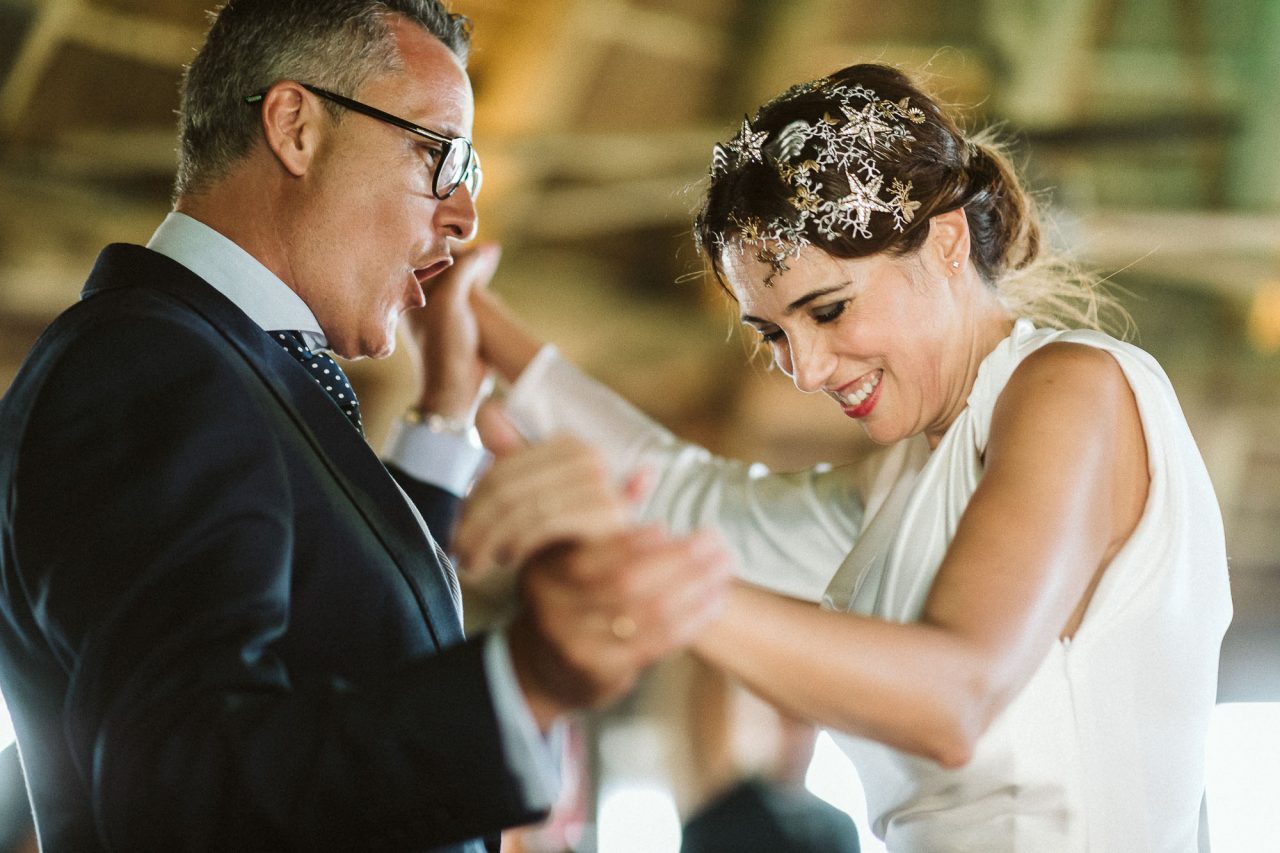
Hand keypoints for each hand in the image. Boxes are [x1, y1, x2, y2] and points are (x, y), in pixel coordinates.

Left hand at [401, 243, 500, 417]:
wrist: (456, 386)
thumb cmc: (444, 345)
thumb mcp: (449, 302)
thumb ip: (463, 271)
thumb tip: (485, 249)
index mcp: (411, 291)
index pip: (425, 254)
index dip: (441, 236)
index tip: (460, 220)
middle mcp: (424, 296)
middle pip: (442, 261)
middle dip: (461, 246)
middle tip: (477, 230)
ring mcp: (443, 307)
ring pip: (458, 274)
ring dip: (474, 260)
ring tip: (492, 248)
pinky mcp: (461, 317)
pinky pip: (470, 288)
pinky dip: (481, 275)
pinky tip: (491, 265)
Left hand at [452, 409, 648, 574]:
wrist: (607, 571)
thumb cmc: (567, 534)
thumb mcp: (536, 493)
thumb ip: (512, 456)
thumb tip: (488, 411)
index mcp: (570, 446)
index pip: (504, 469)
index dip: (472, 501)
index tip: (457, 531)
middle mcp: (588, 457)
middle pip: (509, 487)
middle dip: (476, 524)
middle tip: (459, 552)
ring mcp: (600, 483)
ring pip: (522, 507)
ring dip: (490, 539)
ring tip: (474, 563)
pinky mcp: (605, 512)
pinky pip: (545, 523)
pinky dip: (518, 542)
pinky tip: (506, 559)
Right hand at [507, 526, 731, 728]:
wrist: (543, 665)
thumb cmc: (572, 593)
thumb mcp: (577, 551)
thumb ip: (609, 512)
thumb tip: (646, 471)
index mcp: (545, 566)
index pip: (597, 550)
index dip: (637, 538)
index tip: (672, 526)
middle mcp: (553, 606)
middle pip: (627, 581)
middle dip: (679, 560)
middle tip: (717, 543)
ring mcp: (575, 642)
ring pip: (648, 613)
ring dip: (695, 589)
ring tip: (725, 569)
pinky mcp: (600, 671)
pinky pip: (656, 643)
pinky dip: (691, 621)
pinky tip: (715, 601)